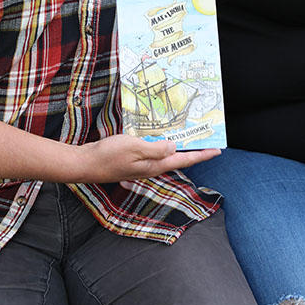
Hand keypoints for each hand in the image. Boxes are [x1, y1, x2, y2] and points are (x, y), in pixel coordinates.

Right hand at [77, 134, 220, 183]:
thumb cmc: (109, 155)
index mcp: (155, 165)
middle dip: (194, 151)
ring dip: (180, 147)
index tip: (217, 150)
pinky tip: (162, 138)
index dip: (201, 155)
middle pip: (178, 159)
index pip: (184, 160)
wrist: (87, 164)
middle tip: (207, 141)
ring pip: (167, 156)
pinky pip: (155, 152)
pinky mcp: (134, 160)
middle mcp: (152, 167)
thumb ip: (156, 148)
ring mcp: (143, 165)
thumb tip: (175, 146)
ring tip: (189, 137)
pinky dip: (163, 145)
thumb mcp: (134, 147)